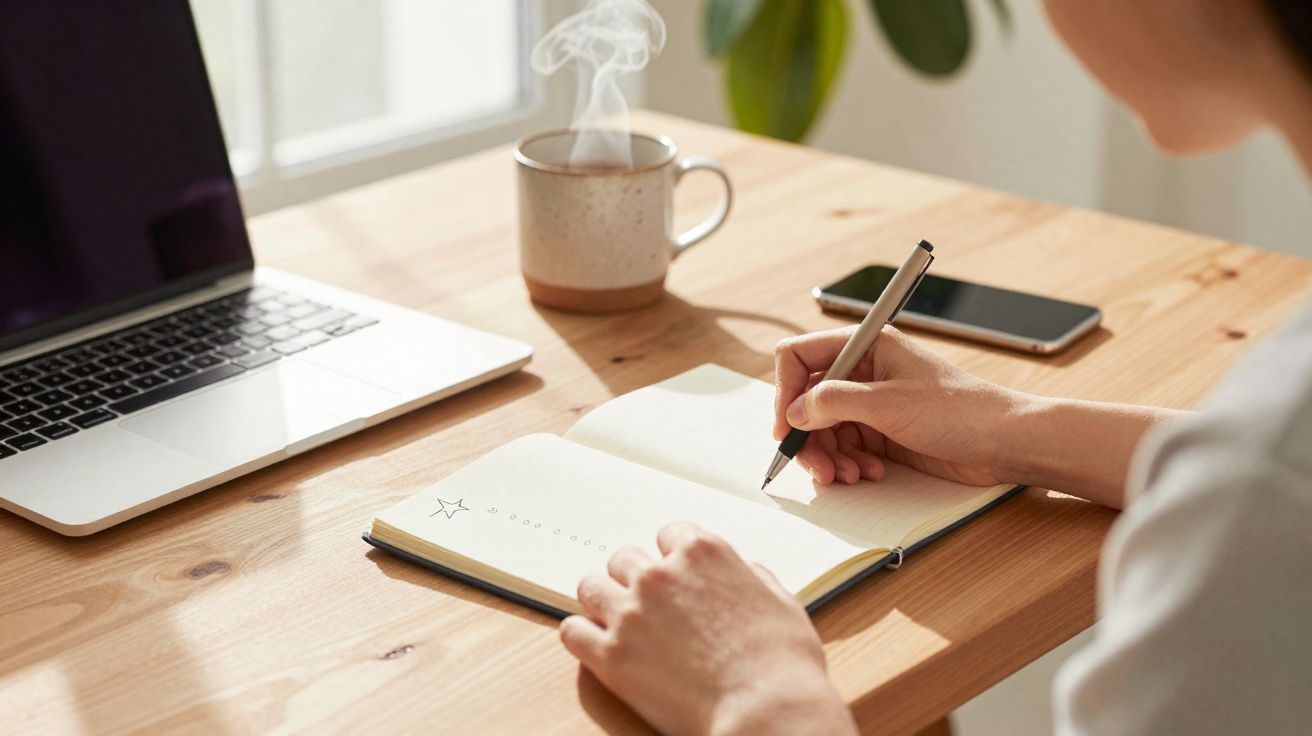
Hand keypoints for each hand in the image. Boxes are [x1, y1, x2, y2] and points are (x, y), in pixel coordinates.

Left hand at [560, 522, 855, 735]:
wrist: (766, 712)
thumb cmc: (783, 664)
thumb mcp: (783, 604)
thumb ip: (755, 579)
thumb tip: (748, 574)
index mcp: (703, 553)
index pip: (668, 535)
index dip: (671, 558)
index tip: (673, 576)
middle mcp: (660, 574)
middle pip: (625, 559)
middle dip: (634, 580)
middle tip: (645, 606)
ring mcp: (631, 613)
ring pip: (591, 587)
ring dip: (603, 602)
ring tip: (614, 622)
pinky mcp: (610, 655)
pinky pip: (572, 631)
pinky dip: (581, 637)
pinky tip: (595, 647)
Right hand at [774, 326, 1032, 486]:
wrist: (1005, 443)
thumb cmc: (960, 411)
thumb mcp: (889, 403)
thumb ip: (834, 402)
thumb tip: (795, 411)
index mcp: (866, 346)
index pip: (801, 356)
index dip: (787, 390)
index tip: (786, 426)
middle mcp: (864, 371)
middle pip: (808, 400)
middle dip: (808, 436)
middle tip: (816, 467)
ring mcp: (873, 403)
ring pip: (824, 429)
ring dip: (828, 456)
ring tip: (847, 476)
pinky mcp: (883, 432)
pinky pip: (845, 447)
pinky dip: (847, 464)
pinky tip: (866, 474)